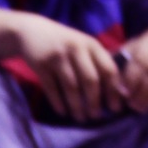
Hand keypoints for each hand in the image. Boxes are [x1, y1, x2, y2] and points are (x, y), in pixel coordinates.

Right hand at [11, 12, 127, 121]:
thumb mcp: (83, 46)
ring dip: (77, 106)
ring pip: (71, 87)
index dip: (113, 90)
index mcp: (91, 45)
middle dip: (94, 102)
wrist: (31, 30)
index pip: (108, 69)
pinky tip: (63, 112)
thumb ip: (97, 62)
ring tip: (80, 118)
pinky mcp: (41, 64)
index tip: (115, 107)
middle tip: (95, 116)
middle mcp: (77, 49)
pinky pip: (52, 88)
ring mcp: (58, 56)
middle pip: (90, 80)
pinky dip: (58, 102)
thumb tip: (115, 91)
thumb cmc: (64, 43)